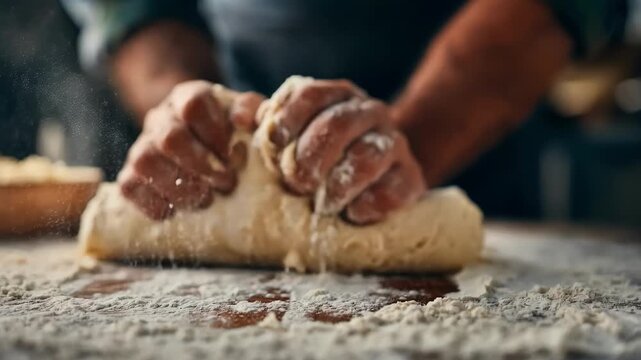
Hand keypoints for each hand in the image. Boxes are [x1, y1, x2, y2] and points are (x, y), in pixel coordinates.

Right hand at [118, 80, 264, 218]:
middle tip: (226, 183)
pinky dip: (154, 203)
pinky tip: (178, 210)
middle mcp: (161, 118)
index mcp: (189, 97)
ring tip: (205, 200)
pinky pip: (129, 187)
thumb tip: (242, 120)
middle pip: (170, 138)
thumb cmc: (231, 132)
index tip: (233, 154)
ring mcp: (142, 146)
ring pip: (145, 162)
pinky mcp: (130, 174)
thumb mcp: (247, 116)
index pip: (193, 105)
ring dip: (179, 188)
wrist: (201, 146)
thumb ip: (252, 111)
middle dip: (201, 167)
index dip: (214, 133)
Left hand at [261, 78, 425, 223]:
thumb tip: (240, 117)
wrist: (376, 176)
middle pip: (339, 123)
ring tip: (323, 206)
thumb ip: (265, 124)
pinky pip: (396, 186)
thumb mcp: (291, 135)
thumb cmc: (320, 156)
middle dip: (312, 154)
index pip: (309, 94)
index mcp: (335, 95)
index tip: (272, 144)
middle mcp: (367, 112)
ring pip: (369, 155)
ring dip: (340, 182)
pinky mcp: (410, 176)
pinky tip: (354, 214)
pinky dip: (373, 202)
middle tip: (295, 183)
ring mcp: (393, 143)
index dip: (288, 118)